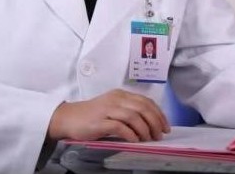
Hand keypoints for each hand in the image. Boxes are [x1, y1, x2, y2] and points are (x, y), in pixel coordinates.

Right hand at [47, 89, 170, 142]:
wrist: (69, 118)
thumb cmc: (92, 115)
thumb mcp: (113, 108)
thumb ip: (128, 111)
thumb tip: (149, 124)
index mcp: (121, 94)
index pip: (145, 101)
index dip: (158, 113)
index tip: (165, 126)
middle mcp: (116, 99)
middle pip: (142, 107)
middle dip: (155, 121)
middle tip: (160, 134)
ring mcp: (108, 109)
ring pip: (134, 116)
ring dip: (145, 129)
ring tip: (149, 139)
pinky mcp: (100, 122)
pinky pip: (120, 127)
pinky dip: (131, 134)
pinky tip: (135, 140)